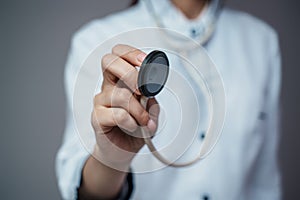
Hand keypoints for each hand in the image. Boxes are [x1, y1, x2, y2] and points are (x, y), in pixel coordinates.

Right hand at [91, 44, 158, 169]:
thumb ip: (151, 100)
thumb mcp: (151, 111)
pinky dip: (132, 122)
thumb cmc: (136, 127)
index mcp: (120, 79)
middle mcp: (108, 86)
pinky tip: (134, 128)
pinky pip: (118, 114)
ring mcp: (100, 101)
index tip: (145, 62)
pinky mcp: (97, 118)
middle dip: (131, 73)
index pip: (117, 54)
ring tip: (145, 122)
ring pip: (121, 94)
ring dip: (139, 110)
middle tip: (143, 91)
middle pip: (108, 61)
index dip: (130, 53)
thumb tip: (149, 95)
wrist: (123, 150)